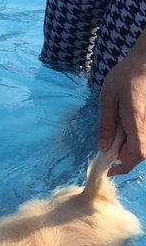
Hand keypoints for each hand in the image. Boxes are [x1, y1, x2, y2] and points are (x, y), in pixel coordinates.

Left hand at [98, 46, 145, 175]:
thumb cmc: (125, 75)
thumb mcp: (108, 99)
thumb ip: (106, 125)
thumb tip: (103, 148)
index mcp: (137, 122)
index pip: (137, 154)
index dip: (124, 167)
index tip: (111, 170)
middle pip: (140, 153)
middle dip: (123, 155)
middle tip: (108, 144)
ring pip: (142, 145)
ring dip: (128, 146)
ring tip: (116, 131)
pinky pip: (143, 135)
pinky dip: (133, 137)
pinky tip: (124, 125)